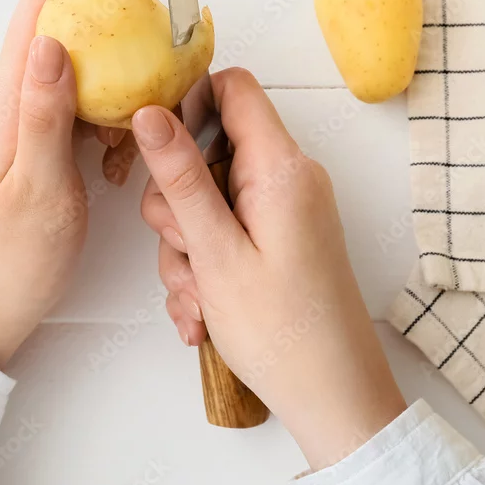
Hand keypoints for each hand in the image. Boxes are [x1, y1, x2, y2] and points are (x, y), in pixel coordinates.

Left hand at [0, 0, 162, 367]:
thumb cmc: (9, 259)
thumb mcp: (37, 187)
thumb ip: (45, 113)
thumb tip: (56, 39)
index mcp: (8, 99)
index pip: (42, 5)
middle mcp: (15, 99)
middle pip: (68, 28)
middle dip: (120, 27)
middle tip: (167, 47)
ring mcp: (29, 123)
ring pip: (84, 73)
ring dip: (122, 85)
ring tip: (144, 125)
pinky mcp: (43, 147)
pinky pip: (86, 113)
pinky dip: (114, 124)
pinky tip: (120, 162)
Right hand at [133, 69, 406, 469]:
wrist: (333, 396)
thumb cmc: (284, 332)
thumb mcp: (215, 251)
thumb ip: (180, 177)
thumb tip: (150, 113)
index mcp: (281, 168)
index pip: (233, 88)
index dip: (187, 104)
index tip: (155, 150)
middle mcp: (289, 180)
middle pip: (208, 151)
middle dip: (176, 203)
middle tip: (184, 251)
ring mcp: (286, 211)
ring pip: (208, 199)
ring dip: (187, 247)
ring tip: (197, 297)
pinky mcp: (280, 239)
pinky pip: (226, 231)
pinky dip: (206, 265)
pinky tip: (203, 311)